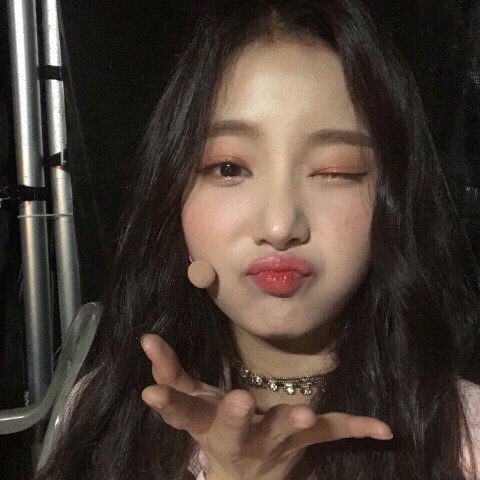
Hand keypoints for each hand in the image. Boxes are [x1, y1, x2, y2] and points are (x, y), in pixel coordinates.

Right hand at [140, 333, 392, 479]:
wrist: (245, 475)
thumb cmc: (214, 429)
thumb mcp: (190, 404)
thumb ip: (169, 371)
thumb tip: (147, 339)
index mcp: (207, 423)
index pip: (184, 412)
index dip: (169, 404)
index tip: (152, 392)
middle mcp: (240, 437)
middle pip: (235, 427)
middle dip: (236, 416)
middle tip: (240, 400)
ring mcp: (274, 442)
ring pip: (283, 432)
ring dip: (292, 423)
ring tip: (306, 416)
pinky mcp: (304, 442)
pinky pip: (331, 434)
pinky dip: (355, 428)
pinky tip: (384, 430)